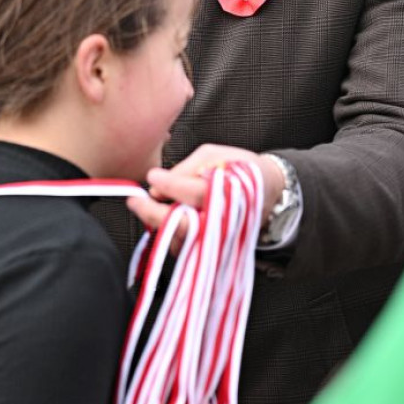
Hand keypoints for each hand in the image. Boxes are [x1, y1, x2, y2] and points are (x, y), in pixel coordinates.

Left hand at [127, 144, 285, 241]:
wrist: (269, 189)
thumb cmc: (239, 167)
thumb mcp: (213, 154)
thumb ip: (184, 168)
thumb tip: (156, 184)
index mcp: (227, 192)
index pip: (192, 192)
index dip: (169, 184)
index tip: (152, 176)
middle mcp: (223, 219)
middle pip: (182, 224)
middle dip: (152, 213)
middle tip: (134, 200)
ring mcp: (218, 238)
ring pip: (180, 240)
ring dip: (159, 225)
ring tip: (147, 207)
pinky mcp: (213, 249)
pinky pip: (184, 247)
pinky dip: (170, 234)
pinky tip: (165, 218)